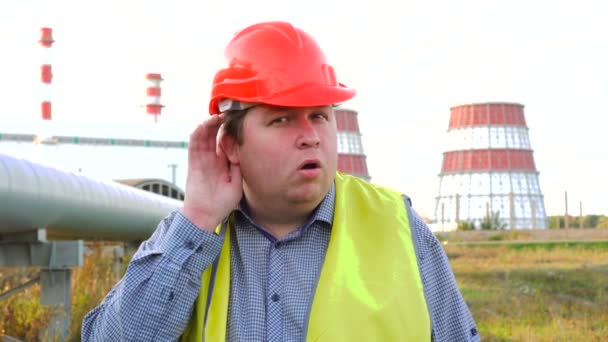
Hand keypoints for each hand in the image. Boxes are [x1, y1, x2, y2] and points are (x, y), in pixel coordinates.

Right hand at [180, 114, 241, 231]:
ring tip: (218, 116)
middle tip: (228, 113)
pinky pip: (194, 144)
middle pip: (215, 136)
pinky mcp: (192, 162)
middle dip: (220, 124)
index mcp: (223, 163)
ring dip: (209, 125)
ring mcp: (202, 159)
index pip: (227, 142)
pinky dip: (198, 133)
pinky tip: (205, 124)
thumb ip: (238, 168)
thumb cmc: (222, 204)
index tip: (239, 121)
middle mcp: (212, 159)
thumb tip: (242, 152)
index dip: (231, 132)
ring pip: (204, 136)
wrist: (204, 215)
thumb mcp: (237, 184)